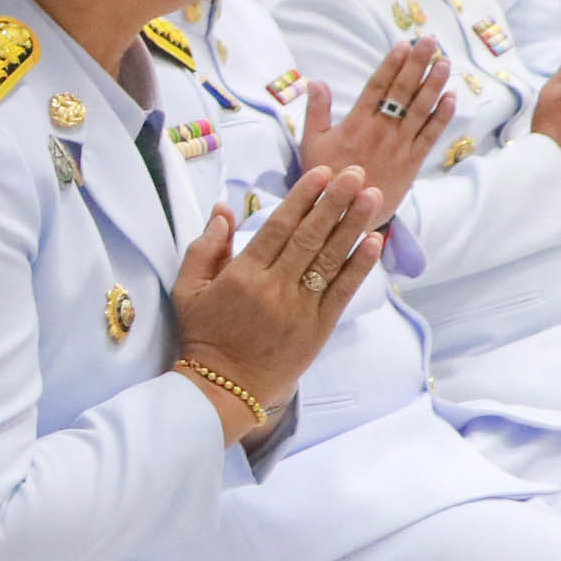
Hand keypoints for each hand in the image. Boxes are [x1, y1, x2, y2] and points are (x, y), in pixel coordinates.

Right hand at [170, 164, 388, 431]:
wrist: (223, 388)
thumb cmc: (203, 335)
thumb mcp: (188, 290)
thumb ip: (205, 247)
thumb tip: (223, 210)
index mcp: (242, 276)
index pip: (277, 227)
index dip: (302, 198)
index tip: (321, 173)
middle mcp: (274, 288)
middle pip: (309, 236)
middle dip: (334, 201)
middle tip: (356, 172)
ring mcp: (299, 308)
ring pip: (330, 259)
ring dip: (354, 225)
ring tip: (372, 196)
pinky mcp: (318, 327)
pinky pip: (342, 291)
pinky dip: (359, 265)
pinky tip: (373, 241)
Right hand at [300, 39, 453, 187]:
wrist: (347, 214)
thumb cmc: (327, 177)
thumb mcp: (312, 144)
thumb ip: (316, 111)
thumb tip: (316, 82)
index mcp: (356, 124)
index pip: (377, 87)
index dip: (391, 65)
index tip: (402, 45)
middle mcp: (381, 131)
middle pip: (403, 92)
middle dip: (417, 64)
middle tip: (429, 42)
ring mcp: (400, 146)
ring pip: (421, 109)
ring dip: (434, 84)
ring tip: (443, 62)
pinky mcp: (413, 161)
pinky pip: (431, 135)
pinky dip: (442, 116)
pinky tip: (451, 97)